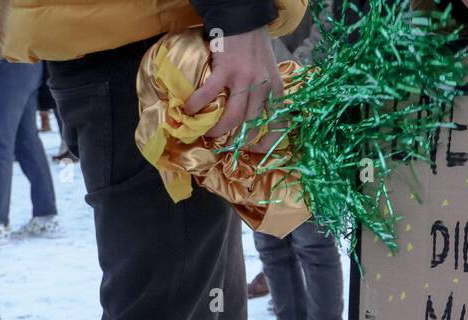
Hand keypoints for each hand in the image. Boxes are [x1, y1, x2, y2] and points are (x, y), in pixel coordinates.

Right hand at [184, 27, 283, 151]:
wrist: (244, 20)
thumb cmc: (256, 47)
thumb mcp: (270, 71)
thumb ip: (266, 91)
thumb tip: (255, 115)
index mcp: (276, 89)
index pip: (277, 124)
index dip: (266, 143)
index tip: (254, 150)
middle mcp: (263, 88)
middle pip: (251, 126)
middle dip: (238, 142)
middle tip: (226, 145)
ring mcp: (244, 80)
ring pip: (232, 118)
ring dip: (217, 130)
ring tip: (207, 133)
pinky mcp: (224, 70)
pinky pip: (208, 95)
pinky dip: (197, 105)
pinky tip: (189, 110)